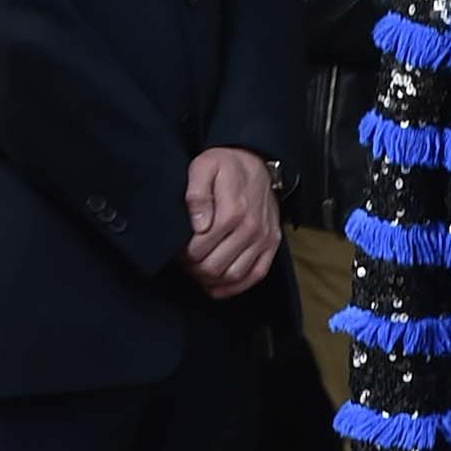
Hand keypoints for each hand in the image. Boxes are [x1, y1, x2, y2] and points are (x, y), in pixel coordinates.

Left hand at [181, 146, 279, 298]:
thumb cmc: (227, 165)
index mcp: (233, 211)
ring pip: (234, 275)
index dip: (184, 254)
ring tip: (198, 271)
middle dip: (195, 269)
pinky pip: (256, 276)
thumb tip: (198, 225)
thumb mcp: (204, 166)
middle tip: (185, 261)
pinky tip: (217, 288)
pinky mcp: (271, 245)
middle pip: (215, 266)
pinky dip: (235, 287)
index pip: (200, 248)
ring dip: (212, 280)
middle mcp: (251, 229)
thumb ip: (197, 193)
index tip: (178, 249)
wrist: (258, 162)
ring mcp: (264, 239)